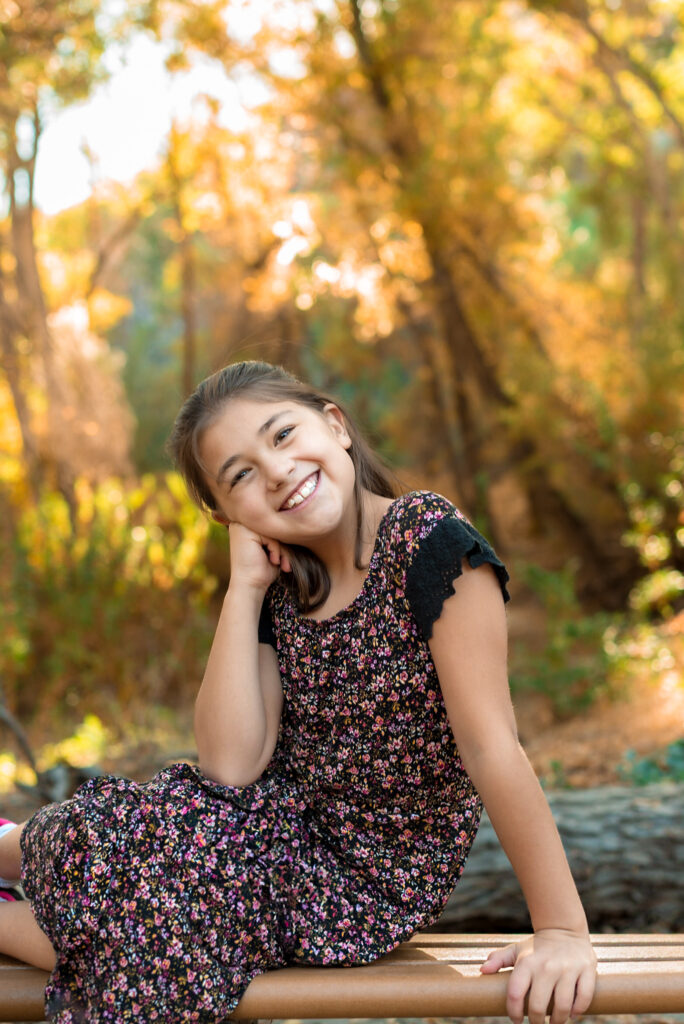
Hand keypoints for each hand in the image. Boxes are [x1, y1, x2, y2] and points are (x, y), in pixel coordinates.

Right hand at [227, 522, 291, 592]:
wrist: (249, 587)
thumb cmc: (260, 571)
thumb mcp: (271, 549)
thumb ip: (276, 535)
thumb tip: (291, 525)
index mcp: (244, 526)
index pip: (270, 528)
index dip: (280, 542)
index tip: (283, 560)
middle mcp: (240, 524)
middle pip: (271, 528)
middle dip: (282, 546)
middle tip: (285, 563)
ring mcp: (241, 527)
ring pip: (272, 531)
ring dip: (281, 549)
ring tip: (280, 563)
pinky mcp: (245, 532)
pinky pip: (270, 535)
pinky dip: (276, 549)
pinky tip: (273, 561)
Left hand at [480, 929, 596, 1023]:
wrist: (564, 929)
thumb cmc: (536, 947)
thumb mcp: (517, 950)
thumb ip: (499, 959)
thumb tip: (483, 970)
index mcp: (527, 962)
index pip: (515, 994)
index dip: (514, 1012)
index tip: (517, 1020)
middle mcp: (546, 966)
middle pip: (539, 1006)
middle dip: (537, 1021)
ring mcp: (567, 969)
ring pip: (563, 1006)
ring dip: (558, 1020)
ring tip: (555, 1022)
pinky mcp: (586, 970)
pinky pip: (584, 997)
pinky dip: (578, 1010)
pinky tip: (573, 1013)